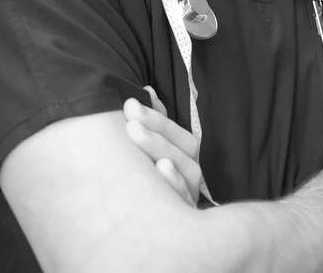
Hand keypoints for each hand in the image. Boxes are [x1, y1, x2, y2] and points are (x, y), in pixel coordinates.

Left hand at [122, 87, 201, 207]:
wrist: (159, 231)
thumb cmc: (152, 183)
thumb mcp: (156, 151)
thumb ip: (156, 124)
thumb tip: (147, 90)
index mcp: (186, 159)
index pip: (180, 134)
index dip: (158, 118)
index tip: (131, 103)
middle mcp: (192, 176)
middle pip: (185, 149)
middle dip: (156, 128)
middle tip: (129, 115)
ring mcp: (189, 197)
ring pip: (187, 170)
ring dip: (161, 148)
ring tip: (135, 132)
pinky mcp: (183, 217)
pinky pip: (184, 202)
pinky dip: (174, 184)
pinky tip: (160, 169)